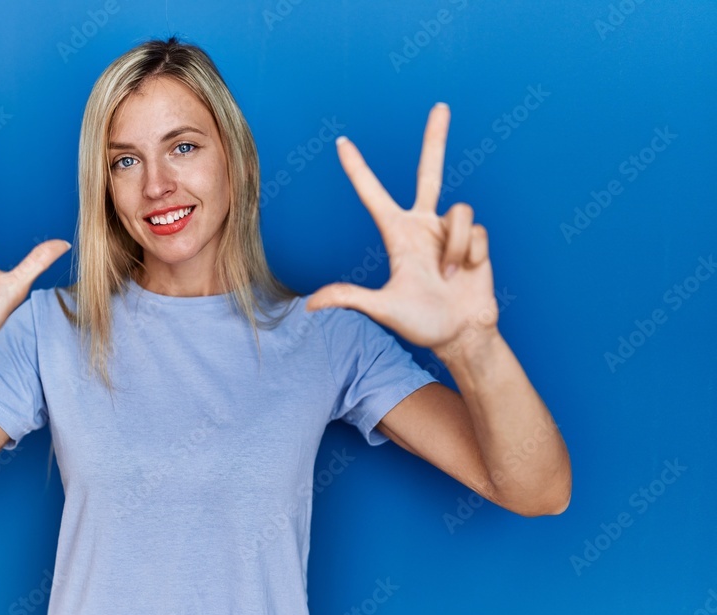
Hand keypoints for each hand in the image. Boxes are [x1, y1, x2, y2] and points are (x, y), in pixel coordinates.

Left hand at [306, 103, 498, 357]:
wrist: (461, 335)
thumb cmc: (421, 323)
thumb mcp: (383, 308)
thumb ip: (350, 299)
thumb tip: (310, 305)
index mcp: (397, 234)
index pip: (372, 193)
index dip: (357, 168)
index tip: (341, 143)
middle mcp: (424, 225)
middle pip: (430, 171)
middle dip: (435, 138)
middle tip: (440, 106)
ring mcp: (451, 231)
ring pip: (459, 212)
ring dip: (455, 248)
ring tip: (449, 275)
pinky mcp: (477, 239)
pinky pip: (476, 231)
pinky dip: (471, 254)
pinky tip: (467, 273)